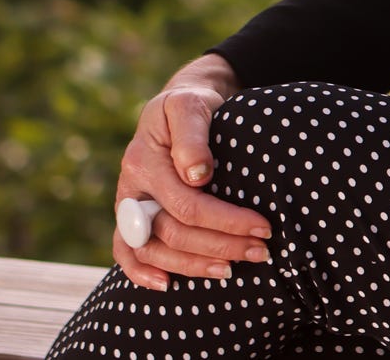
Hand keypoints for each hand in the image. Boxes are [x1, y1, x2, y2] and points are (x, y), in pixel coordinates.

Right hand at [114, 54, 271, 290]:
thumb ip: (192, 135)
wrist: (177, 107)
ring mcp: (128, 206)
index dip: (225, 220)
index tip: (263, 226)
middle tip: (260, 251)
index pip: (186, 204)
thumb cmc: (190, 105)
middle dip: (219, 245)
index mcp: (143, 161)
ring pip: (152, 250)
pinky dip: (141, 272)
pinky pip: (126, 252)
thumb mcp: (190, 105)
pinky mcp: (130, 216)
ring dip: (193, 266)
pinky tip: (168, 285)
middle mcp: (130, 189)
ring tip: (231, 270)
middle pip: (173, 232)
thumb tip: (199, 175)